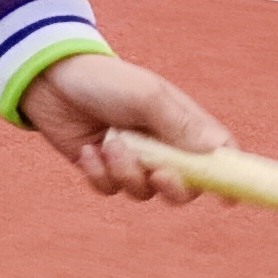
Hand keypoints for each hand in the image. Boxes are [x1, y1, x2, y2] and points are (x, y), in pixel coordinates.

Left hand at [21, 52, 231, 199]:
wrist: (49, 79)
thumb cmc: (104, 81)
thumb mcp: (146, 96)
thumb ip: (179, 124)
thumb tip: (215, 150)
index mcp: (182, 125)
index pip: (218, 157)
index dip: (228, 179)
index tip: (227, 199)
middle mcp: (162, 146)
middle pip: (185, 188)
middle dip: (174, 189)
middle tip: (159, 175)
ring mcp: (132, 159)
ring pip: (144, 192)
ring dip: (127, 173)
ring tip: (109, 144)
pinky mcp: (102, 168)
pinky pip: (110, 189)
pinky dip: (99, 175)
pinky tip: (86, 150)